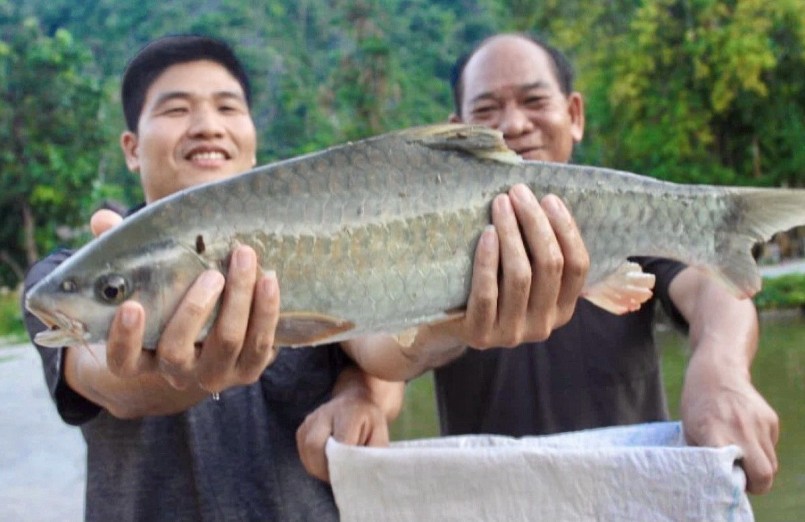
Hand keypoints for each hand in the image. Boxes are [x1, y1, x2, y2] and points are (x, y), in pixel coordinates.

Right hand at [91, 209, 280, 395]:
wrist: (224, 325)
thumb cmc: (175, 295)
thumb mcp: (149, 277)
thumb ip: (122, 250)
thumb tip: (103, 219)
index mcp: (144, 356)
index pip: (123, 361)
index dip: (123, 340)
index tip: (131, 307)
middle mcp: (177, 373)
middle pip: (178, 350)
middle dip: (194, 309)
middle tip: (212, 274)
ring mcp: (215, 374)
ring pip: (226, 342)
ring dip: (239, 299)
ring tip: (244, 258)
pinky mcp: (249, 369)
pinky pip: (261, 344)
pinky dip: (266, 310)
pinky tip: (268, 280)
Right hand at [296, 381, 390, 481]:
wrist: (356, 402)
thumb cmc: (370, 423)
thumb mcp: (380, 435)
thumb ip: (373, 454)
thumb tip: (363, 477)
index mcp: (349, 413)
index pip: (340, 443)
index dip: (342, 465)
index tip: (349, 479)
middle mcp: (325, 412)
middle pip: (314, 445)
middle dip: (324, 469)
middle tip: (337, 479)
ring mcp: (311, 419)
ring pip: (306, 451)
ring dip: (317, 468)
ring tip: (333, 473)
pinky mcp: (303, 428)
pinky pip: (302, 452)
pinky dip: (312, 463)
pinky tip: (325, 464)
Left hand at [449, 184, 588, 347]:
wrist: (446, 323)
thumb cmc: (490, 282)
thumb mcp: (521, 267)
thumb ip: (539, 242)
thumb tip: (548, 189)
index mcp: (562, 309)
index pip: (578, 267)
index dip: (566, 229)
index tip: (548, 198)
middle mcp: (543, 326)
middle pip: (550, 266)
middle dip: (535, 222)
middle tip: (518, 191)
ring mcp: (512, 334)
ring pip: (520, 276)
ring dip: (512, 233)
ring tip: (500, 204)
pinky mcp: (481, 336)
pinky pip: (487, 293)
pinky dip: (488, 260)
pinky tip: (487, 234)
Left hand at [681, 354, 778, 494]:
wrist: (717, 371)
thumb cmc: (697, 403)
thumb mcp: (690, 430)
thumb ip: (704, 456)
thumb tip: (715, 479)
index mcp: (716, 436)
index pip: (737, 474)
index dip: (735, 485)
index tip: (726, 483)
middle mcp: (742, 432)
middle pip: (764, 476)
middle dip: (755, 484)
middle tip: (739, 477)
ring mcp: (760, 425)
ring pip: (771, 463)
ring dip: (758, 467)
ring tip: (740, 455)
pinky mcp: (771, 420)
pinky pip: (771, 447)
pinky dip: (761, 449)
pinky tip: (744, 435)